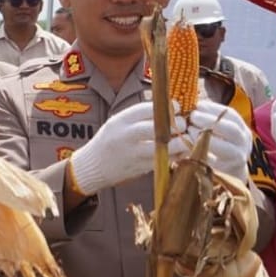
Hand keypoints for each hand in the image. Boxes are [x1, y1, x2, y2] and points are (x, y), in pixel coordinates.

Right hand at [68, 101, 187, 195]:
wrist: (92, 166)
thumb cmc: (108, 142)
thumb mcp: (117, 123)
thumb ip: (138, 116)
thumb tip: (166, 108)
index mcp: (120, 121)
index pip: (147, 109)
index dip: (166, 107)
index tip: (176, 108)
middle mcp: (125, 136)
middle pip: (157, 127)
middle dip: (176, 125)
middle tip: (183, 124)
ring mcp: (132, 153)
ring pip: (163, 146)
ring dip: (179, 142)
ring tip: (183, 139)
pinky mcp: (139, 168)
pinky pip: (162, 160)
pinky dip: (174, 156)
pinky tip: (178, 152)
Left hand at [177, 100, 252, 178]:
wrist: (230, 172)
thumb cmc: (220, 147)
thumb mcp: (220, 132)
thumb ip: (210, 120)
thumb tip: (194, 105)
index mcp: (241, 129)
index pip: (231, 114)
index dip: (214, 108)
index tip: (198, 105)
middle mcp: (244, 143)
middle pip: (232, 129)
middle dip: (210, 120)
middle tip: (192, 116)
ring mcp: (239, 158)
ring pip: (227, 148)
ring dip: (207, 138)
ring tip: (190, 131)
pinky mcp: (230, 172)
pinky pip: (217, 163)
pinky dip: (204, 155)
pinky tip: (191, 149)